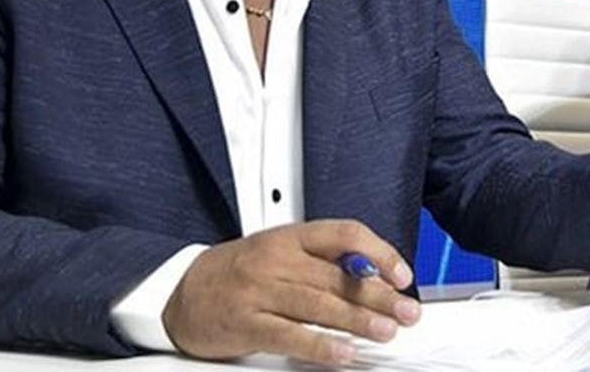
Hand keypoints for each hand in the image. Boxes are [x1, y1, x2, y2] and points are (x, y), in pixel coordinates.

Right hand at [162, 220, 420, 365]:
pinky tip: (342, 353)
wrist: (183, 293)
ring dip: (357, 320)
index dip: (379, 253)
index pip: (344, 234)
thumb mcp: (283, 251)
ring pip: (318, 305)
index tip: (401, 275)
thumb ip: (324, 261)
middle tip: (406, 312)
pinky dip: (319, 346)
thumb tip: (375, 277)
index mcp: (292, 237)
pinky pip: (289, 335)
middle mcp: (277, 260)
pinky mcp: (246, 323)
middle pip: (337, 275)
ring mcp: (260, 291)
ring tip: (385, 332)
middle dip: (378, 295)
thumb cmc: (242, 272)